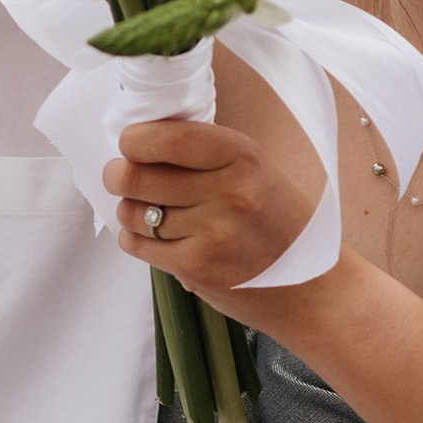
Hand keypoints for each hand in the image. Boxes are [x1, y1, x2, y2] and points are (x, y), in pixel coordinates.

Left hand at [107, 115, 311, 308]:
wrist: (306, 284)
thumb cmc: (272, 219)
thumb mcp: (253, 170)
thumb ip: (203, 153)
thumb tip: (137, 142)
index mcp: (243, 157)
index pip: (171, 138)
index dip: (136, 139)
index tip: (130, 143)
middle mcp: (231, 193)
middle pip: (138, 175)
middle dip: (117, 174)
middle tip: (119, 175)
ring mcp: (213, 234)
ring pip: (133, 212)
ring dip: (128, 209)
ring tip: (145, 209)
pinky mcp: (196, 268)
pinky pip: (137, 244)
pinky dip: (134, 237)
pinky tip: (151, 235)